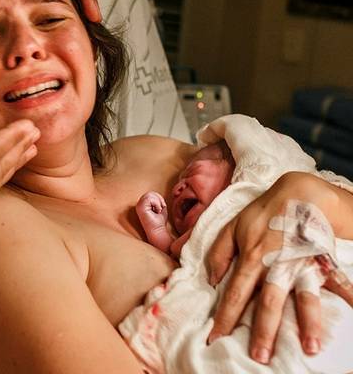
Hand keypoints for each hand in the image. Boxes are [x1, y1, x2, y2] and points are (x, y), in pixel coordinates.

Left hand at [206, 172, 352, 364]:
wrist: (297, 192)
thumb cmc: (263, 211)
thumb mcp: (232, 227)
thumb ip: (218, 253)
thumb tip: (210, 280)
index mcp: (251, 259)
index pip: (235, 294)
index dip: (225, 317)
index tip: (216, 338)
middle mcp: (276, 266)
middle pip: (269, 303)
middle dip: (264, 331)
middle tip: (260, 357)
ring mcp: (302, 264)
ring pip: (304, 297)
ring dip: (307, 323)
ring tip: (310, 348)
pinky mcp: (322, 261)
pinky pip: (337, 281)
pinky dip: (348, 295)